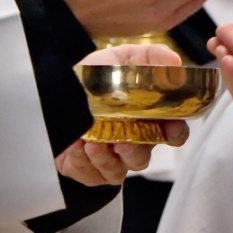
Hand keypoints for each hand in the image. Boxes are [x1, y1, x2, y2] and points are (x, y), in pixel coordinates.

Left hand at [55, 42, 188, 185]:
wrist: (57, 89)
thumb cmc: (94, 76)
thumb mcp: (120, 59)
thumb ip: (149, 57)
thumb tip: (173, 60)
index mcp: (147, 118)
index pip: (173, 134)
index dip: (175, 134)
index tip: (169, 128)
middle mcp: (132, 142)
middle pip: (144, 157)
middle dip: (134, 152)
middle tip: (123, 142)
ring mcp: (111, 159)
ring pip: (118, 171)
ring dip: (106, 159)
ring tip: (93, 143)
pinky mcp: (88, 170)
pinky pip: (90, 175)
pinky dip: (82, 162)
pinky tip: (75, 145)